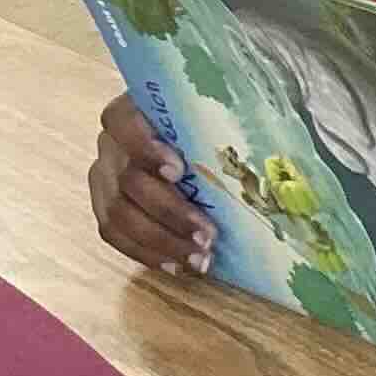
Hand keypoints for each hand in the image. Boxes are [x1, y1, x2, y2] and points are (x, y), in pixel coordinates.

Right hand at [90, 97, 211, 275]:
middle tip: (208, 235)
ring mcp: (104, 178)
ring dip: (160, 242)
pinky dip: (146, 254)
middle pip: (127, 180)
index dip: (145, 148)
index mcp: (130, 110)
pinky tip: (176, 266)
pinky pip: (115, 235)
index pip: (123, 123)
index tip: (179, 171)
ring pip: (118, 215)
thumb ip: (225, 117)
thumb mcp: (212, 110)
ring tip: (199, 259)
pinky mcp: (106, 207)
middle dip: (169, 212)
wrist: (182, 131)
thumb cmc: (203, 118)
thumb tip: (272, 143)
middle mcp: (111, 144)